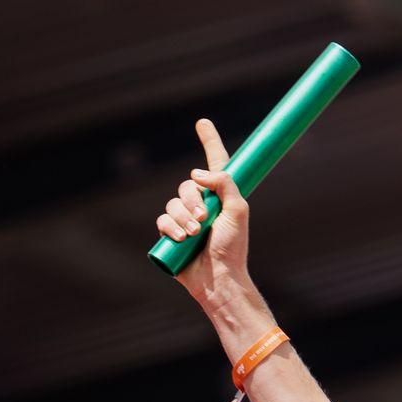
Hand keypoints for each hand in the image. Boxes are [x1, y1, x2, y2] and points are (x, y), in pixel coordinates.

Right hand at [156, 120, 250, 301]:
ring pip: (173, 203)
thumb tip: (199, 173)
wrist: (219, 278)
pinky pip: (163, 220)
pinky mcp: (172, 234)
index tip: (203, 122)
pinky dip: (171, 228)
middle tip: (205, 219)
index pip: (215, 162)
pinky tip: (182, 239)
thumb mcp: (238, 211)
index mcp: (222, 196)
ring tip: (195, 234)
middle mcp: (203, 204)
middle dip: (193, 200)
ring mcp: (186, 219)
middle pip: (187, 185)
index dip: (210, 141)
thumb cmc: (233, 247)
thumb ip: (225, 184)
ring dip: (183, 217)